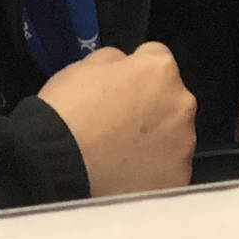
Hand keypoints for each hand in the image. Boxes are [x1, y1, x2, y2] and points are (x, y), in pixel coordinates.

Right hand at [36, 42, 197, 196]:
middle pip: (171, 101)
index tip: (119, 90)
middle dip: (150, 110)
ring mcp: (183, 144)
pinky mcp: (178, 178)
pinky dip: (152, 174)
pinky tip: (126, 179)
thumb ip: (114, 61)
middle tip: (118, 128)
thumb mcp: (81, 68)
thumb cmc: (65, 113)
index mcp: (160, 71)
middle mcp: (181, 104)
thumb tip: (124, 65)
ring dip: (155, 143)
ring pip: (174, 138)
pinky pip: (168, 172)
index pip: (157, 59)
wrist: (55, 165)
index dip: (134, 74)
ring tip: (119, 159)